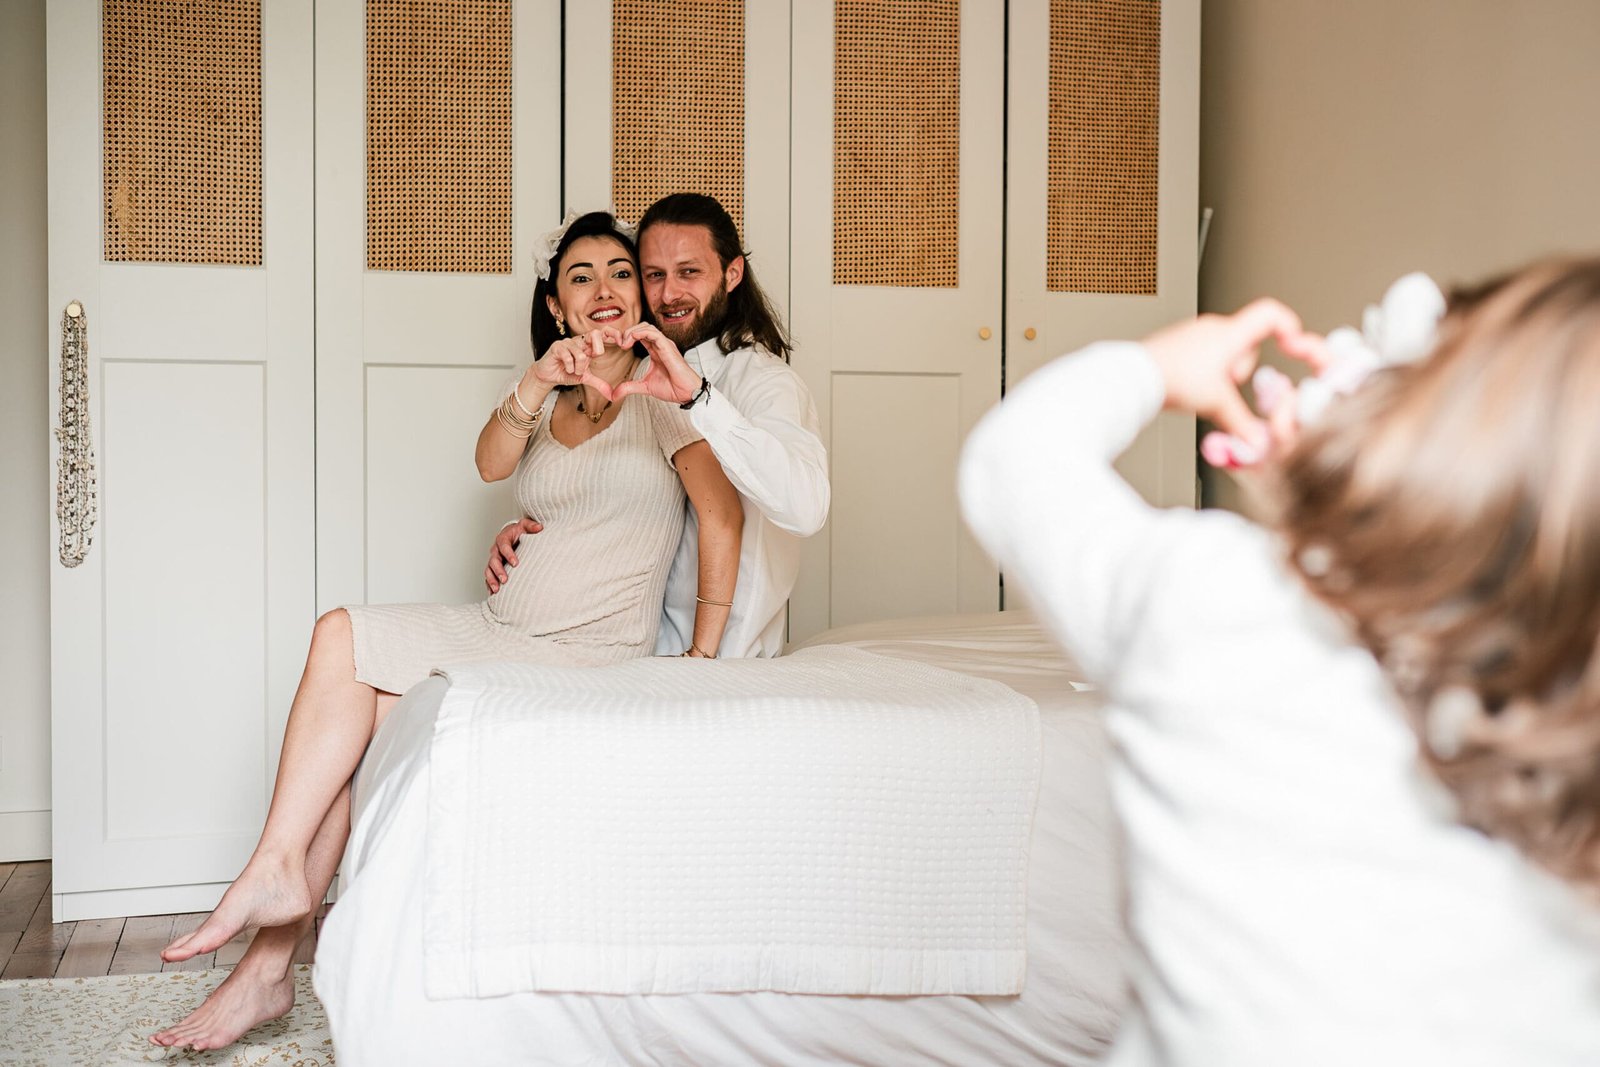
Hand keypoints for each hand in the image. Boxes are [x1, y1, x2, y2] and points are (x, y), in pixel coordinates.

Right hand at [484, 517, 542, 593]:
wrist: (514, 534)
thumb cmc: (520, 531)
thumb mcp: (525, 525)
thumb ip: (531, 526)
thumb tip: (540, 527)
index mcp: (502, 539)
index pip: (503, 546)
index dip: (508, 554)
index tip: (516, 563)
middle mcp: (496, 550)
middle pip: (494, 560)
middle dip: (498, 571)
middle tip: (505, 580)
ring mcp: (494, 559)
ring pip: (489, 570)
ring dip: (492, 580)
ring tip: (497, 589)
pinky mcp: (494, 567)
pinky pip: (489, 576)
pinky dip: (489, 584)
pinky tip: (493, 593)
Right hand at [530, 332, 619, 400]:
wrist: (547, 377)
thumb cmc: (566, 373)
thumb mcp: (585, 378)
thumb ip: (599, 383)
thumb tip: (612, 395)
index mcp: (588, 346)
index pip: (602, 333)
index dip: (613, 334)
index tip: (622, 343)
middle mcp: (579, 341)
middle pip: (595, 333)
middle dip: (597, 349)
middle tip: (591, 360)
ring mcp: (567, 342)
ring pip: (581, 354)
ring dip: (579, 368)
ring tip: (573, 371)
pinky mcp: (557, 346)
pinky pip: (569, 357)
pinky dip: (569, 368)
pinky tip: (565, 369)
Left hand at [610, 322, 703, 402]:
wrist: (685, 393)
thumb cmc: (672, 388)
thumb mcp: (644, 386)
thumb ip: (629, 387)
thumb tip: (614, 395)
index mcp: (656, 351)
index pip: (640, 335)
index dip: (627, 337)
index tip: (618, 347)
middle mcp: (660, 345)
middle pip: (642, 327)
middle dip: (628, 332)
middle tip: (619, 344)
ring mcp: (664, 344)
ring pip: (647, 326)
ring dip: (632, 332)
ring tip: (624, 343)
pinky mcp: (667, 347)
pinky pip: (653, 333)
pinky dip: (640, 333)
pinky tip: (631, 341)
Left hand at [1143, 298, 1327, 463]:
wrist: (1132, 376)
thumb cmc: (1170, 379)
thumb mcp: (1216, 404)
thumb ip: (1243, 423)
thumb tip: (1259, 441)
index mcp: (1228, 333)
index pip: (1269, 314)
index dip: (1288, 326)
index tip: (1294, 343)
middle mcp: (1211, 327)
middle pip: (1246, 344)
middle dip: (1241, 370)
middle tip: (1226, 387)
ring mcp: (1192, 334)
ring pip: (1224, 353)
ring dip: (1221, 374)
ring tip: (1201, 388)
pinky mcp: (1177, 344)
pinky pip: (1202, 357)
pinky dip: (1203, 373)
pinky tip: (1189, 386)